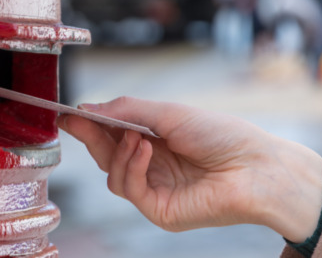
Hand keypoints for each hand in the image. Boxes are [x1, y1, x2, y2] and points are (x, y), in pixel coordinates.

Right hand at [57, 97, 321, 242]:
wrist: (255, 166)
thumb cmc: (221, 135)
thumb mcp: (168, 113)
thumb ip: (126, 110)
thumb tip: (88, 109)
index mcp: (154, 141)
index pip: (112, 134)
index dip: (88, 124)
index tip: (66, 112)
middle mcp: (152, 167)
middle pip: (106, 156)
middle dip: (90, 136)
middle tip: (76, 119)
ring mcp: (155, 191)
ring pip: (112, 176)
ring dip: (118, 151)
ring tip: (137, 136)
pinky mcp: (161, 211)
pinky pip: (130, 190)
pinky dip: (132, 166)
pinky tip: (146, 149)